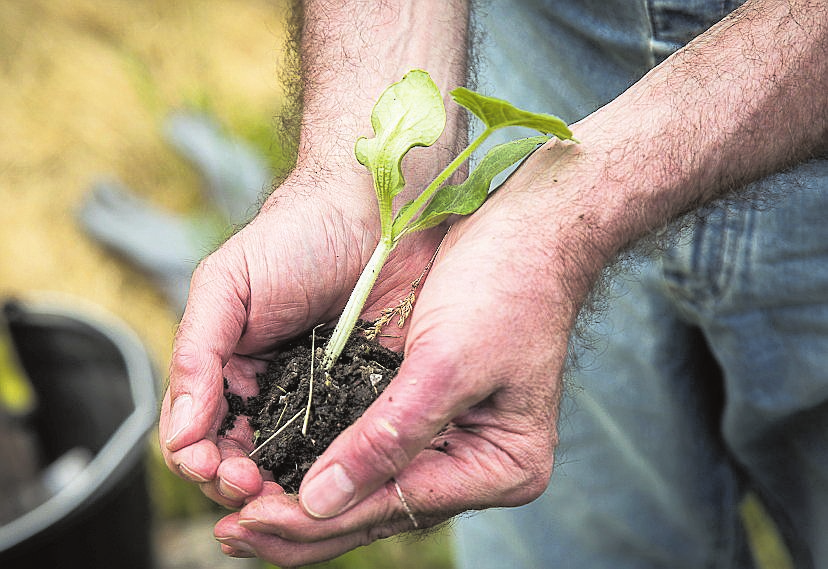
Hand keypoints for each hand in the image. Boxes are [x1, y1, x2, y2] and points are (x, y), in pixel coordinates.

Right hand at [158, 167, 445, 508]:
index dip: (200, 459)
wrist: (373, 210)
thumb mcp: (226, 286)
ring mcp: (324, 399)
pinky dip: (334, 470)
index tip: (211, 467)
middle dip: (235, 482)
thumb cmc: (294, 238)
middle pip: (244, 460)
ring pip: (294, 465)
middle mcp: (275, 392)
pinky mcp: (372, 398)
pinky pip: (349, 446)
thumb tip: (177, 434)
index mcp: (231, 369)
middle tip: (248, 485)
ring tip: (280, 492)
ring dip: (280, 488)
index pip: (202, 434)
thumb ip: (195, 354)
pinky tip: (330, 478)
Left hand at [212, 139, 605, 565]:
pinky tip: (275, 474)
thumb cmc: (504, 286)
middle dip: (300, 525)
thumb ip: (388, 439)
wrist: (529, 233)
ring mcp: (452, 442)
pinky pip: (366, 454)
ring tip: (236, 519)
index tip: (246, 518)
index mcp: (500, 465)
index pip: (393, 506)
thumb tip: (320, 501)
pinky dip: (320, 464)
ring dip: (302, 503)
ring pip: (365, 491)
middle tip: (227, 532)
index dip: (317, 517)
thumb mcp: (445, 363)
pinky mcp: (426, 415)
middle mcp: (475, 466)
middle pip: (375, 511)